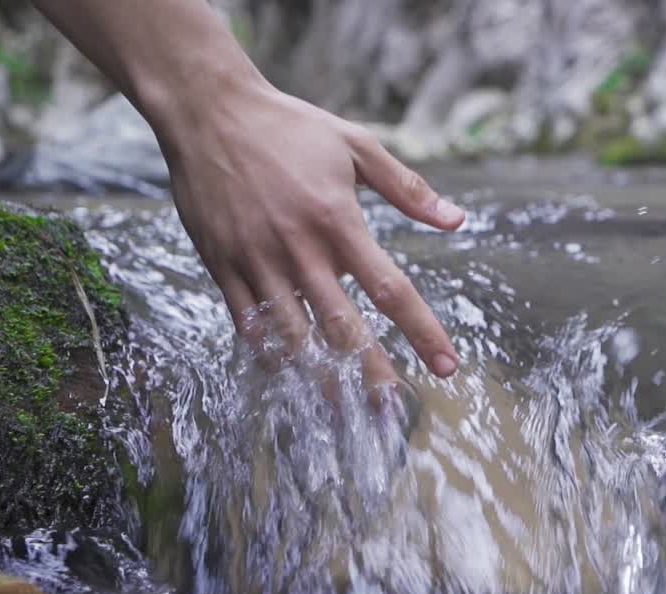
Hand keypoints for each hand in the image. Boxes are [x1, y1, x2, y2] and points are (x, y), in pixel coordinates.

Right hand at [157, 80, 464, 384]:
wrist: (208, 111)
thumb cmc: (288, 126)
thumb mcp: (355, 145)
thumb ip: (407, 188)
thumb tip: (457, 220)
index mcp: (337, 218)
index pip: (390, 288)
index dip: (422, 331)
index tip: (446, 365)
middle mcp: (297, 247)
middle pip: (342, 326)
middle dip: (371, 373)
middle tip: (393, 410)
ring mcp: (255, 260)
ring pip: (292, 335)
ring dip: (320, 377)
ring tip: (345, 409)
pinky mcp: (221, 265)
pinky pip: (248, 322)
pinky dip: (271, 353)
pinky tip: (291, 376)